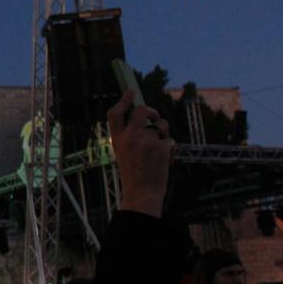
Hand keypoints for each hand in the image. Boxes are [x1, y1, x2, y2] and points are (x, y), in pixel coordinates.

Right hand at [107, 91, 172, 217]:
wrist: (142, 192)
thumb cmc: (133, 173)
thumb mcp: (122, 152)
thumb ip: (128, 135)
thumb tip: (143, 116)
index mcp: (117, 139)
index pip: (115, 113)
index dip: (123, 100)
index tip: (131, 91)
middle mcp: (130, 137)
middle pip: (141, 110)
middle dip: (150, 110)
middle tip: (153, 116)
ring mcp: (146, 140)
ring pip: (159, 124)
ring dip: (161, 130)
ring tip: (157, 147)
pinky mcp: (161, 146)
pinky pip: (168, 136)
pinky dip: (167, 143)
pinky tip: (162, 156)